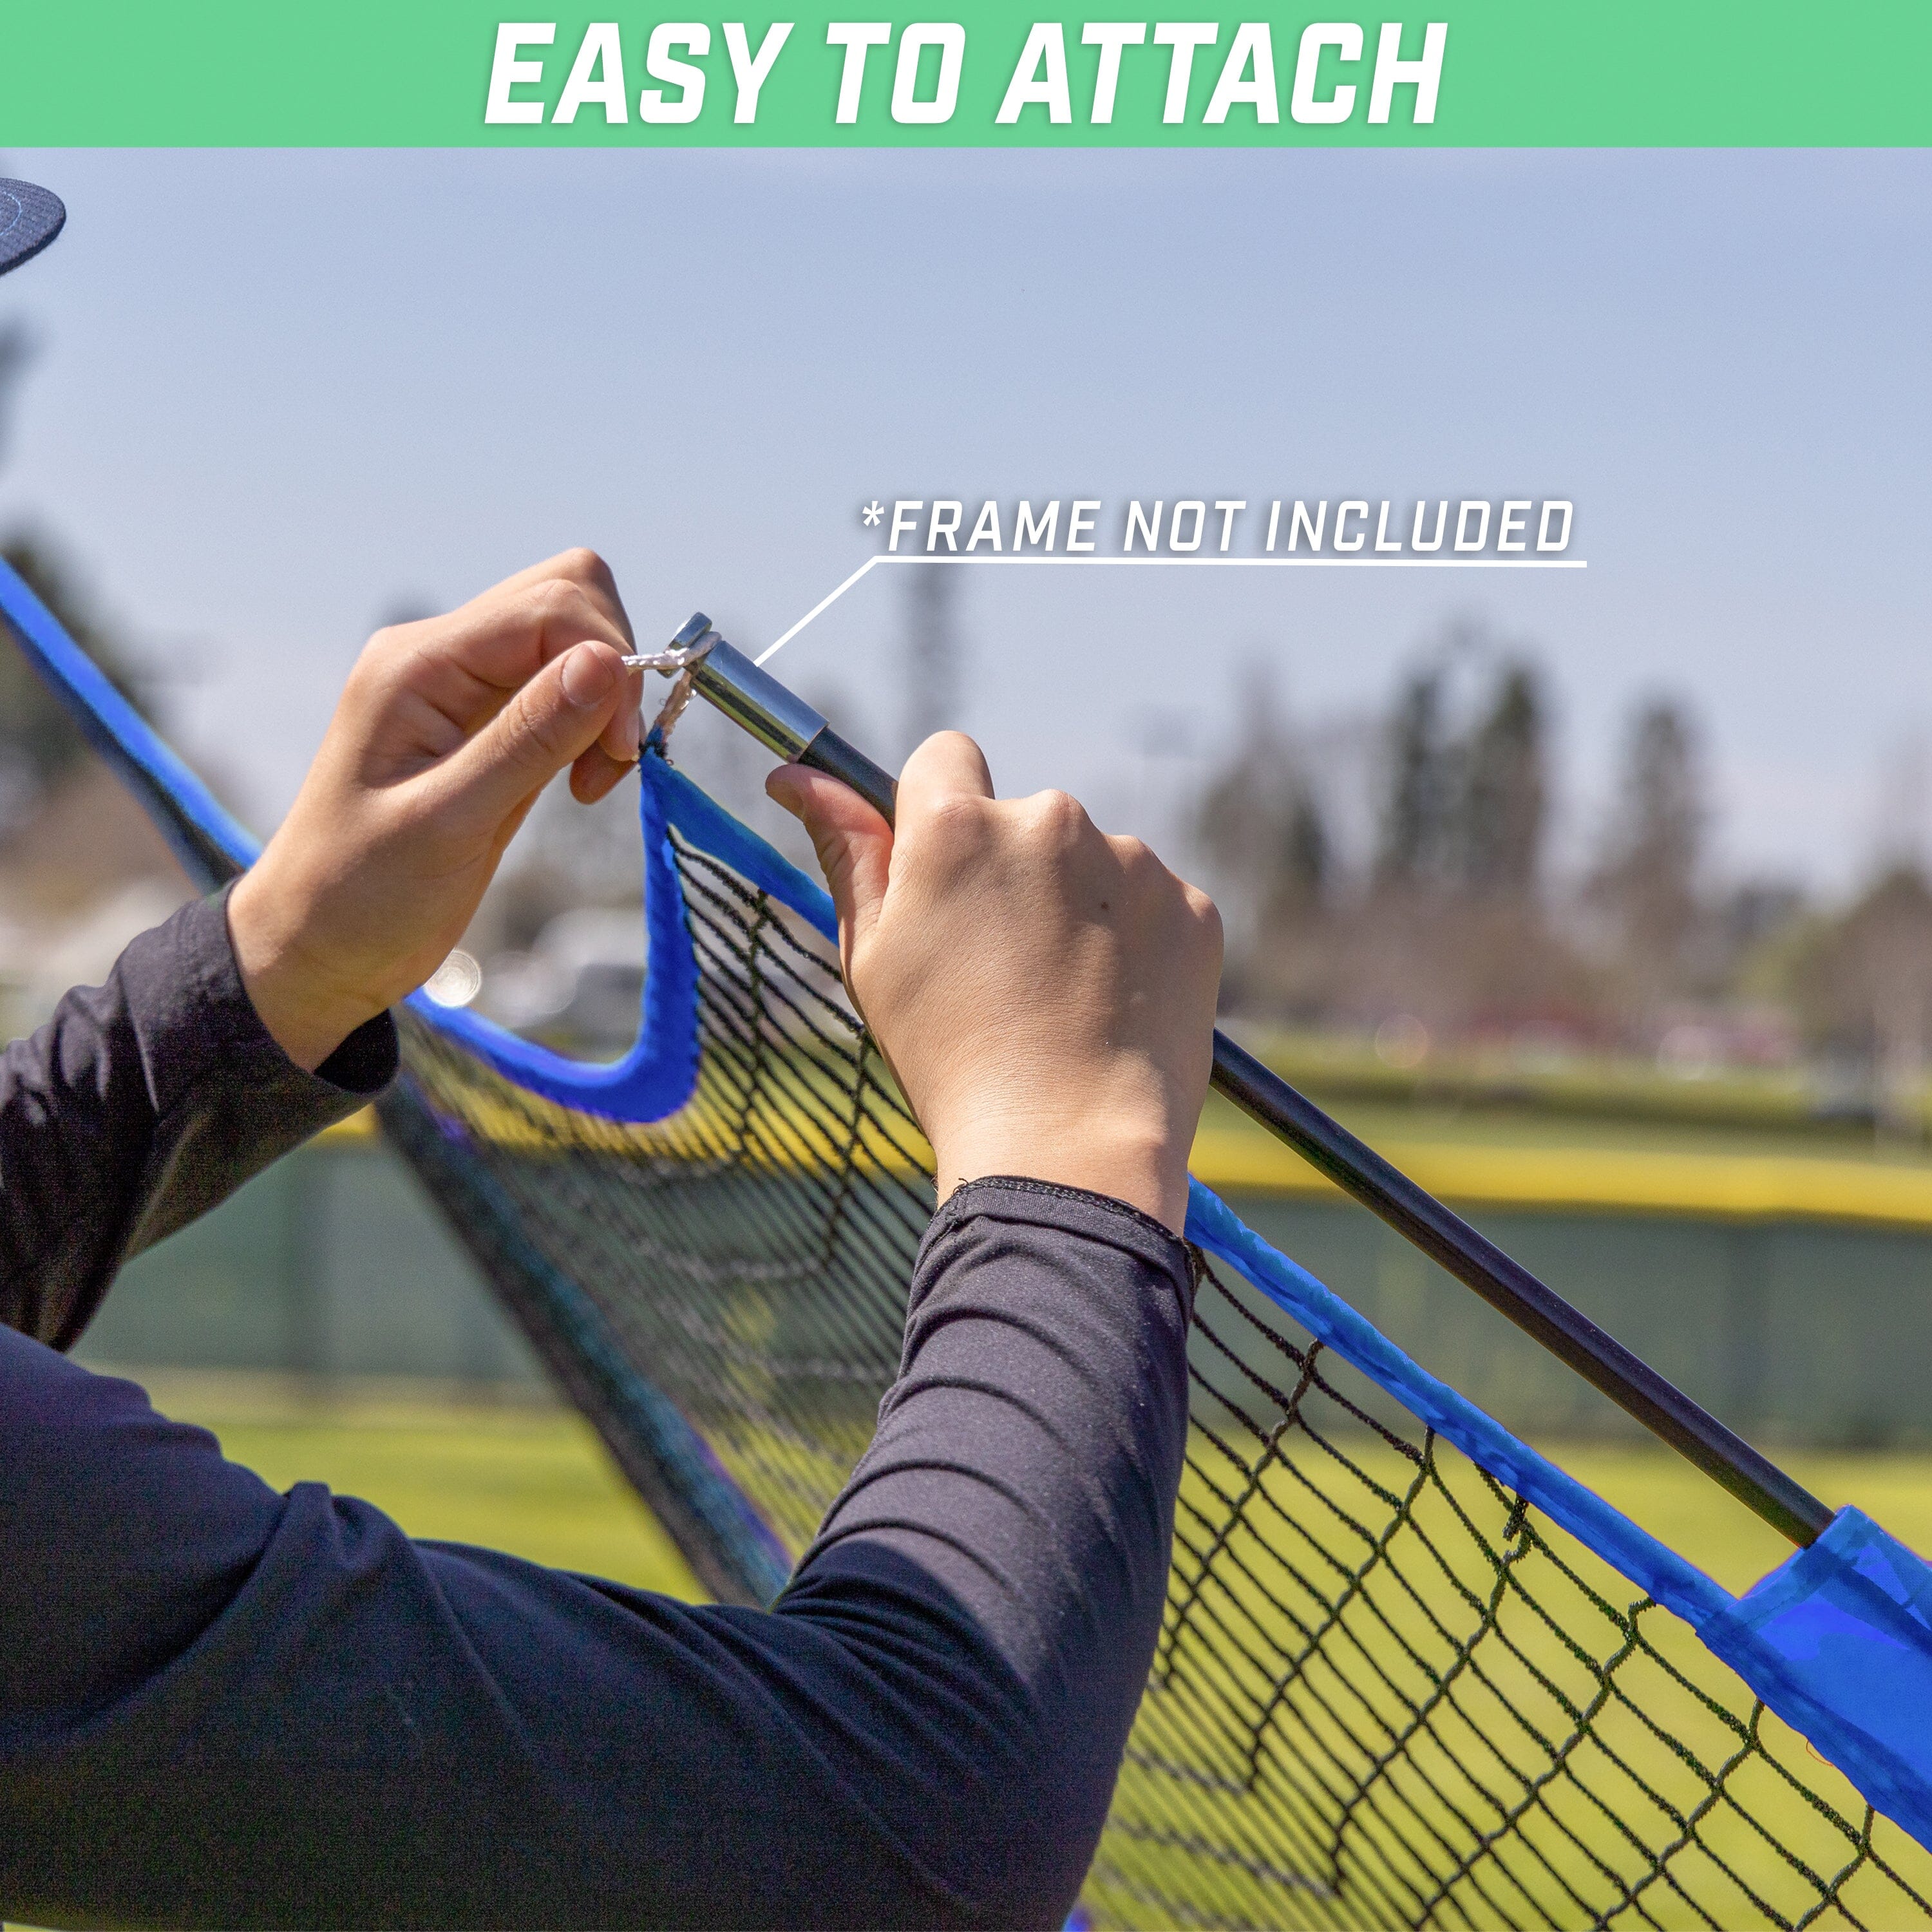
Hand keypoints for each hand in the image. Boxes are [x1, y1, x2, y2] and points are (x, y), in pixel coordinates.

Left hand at [227, 549, 642, 1071]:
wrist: (317, 949)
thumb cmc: (359, 895)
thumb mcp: (446, 821)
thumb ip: (527, 738)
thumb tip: (609, 663)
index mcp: (417, 664)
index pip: (550, 606)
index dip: (608, 663)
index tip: (618, 754)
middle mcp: (443, 659)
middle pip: (567, 599)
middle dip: (614, 672)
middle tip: (608, 762)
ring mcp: (467, 690)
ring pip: (575, 643)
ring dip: (609, 704)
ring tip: (590, 783)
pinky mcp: (492, 728)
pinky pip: (568, 693)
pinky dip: (596, 729)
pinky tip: (580, 785)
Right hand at [768, 733, 1221, 1234]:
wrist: (1068, 1151)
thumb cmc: (950, 1060)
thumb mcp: (873, 956)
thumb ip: (845, 850)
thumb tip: (796, 776)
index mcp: (957, 824)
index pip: (944, 758)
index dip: (936, 812)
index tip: (943, 874)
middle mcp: (1051, 818)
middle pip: (1022, 818)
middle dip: (1010, 872)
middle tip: (1000, 970)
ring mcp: (1133, 861)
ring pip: (1091, 865)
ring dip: (1076, 908)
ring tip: (1060, 1002)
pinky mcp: (1192, 906)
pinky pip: (1153, 906)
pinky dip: (1134, 945)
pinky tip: (1112, 1009)